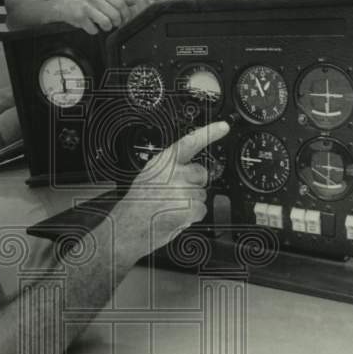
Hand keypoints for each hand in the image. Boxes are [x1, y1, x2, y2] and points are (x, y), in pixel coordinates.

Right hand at [53, 0, 137, 33]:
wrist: (63, 7)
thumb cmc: (85, 4)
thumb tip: (135, 0)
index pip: (121, 4)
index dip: (126, 15)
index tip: (124, 21)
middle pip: (115, 15)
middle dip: (116, 24)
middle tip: (112, 24)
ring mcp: (87, 7)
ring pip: (106, 23)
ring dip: (105, 28)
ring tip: (102, 25)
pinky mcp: (80, 17)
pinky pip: (93, 30)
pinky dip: (93, 31)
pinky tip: (90, 26)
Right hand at [110, 121, 230, 263]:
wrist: (129, 226)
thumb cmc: (137, 204)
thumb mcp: (149, 176)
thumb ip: (169, 168)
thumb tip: (187, 168)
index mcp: (163, 162)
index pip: (190, 142)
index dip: (209, 133)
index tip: (223, 127)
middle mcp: (174, 172)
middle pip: (201, 173)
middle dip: (194, 184)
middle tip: (175, 194)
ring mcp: (183, 189)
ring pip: (201, 194)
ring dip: (191, 202)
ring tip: (170, 207)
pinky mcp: (190, 207)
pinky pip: (202, 209)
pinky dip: (192, 216)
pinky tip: (176, 216)